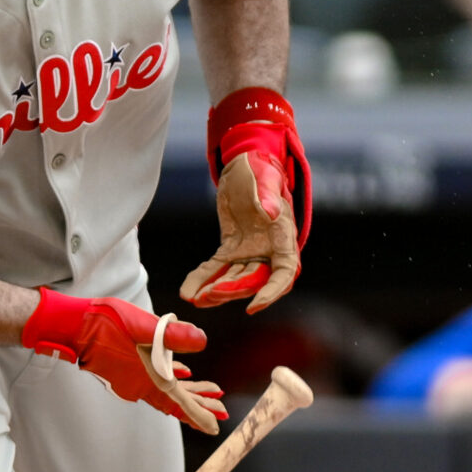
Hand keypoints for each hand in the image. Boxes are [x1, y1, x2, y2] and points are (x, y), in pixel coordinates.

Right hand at [22, 288, 228, 433]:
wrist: (73, 326)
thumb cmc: (105, 323)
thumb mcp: (143, 325)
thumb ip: (174, 334)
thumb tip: (202, 341)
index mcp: (148, 377)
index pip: (179, 402)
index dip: (199, 414)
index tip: (215, 426)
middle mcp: (140, 385)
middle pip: (176, 400)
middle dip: (200, 404)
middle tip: (221, 409)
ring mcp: (131, 381)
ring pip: (167, 391)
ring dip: (189, 393)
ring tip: (210, 393)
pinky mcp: (125, 372)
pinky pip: (155, 381)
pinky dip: (172, 379)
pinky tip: (182, 372)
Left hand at [186, 153, 302, 312]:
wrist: (244, 164)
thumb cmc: (260, 169)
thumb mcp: (264, 178)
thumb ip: (267, 196)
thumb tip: (271, 214)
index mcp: (282, 237)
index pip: (283, 273)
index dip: (271, 292)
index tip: (253, 306)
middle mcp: (268, 250)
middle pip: (254, 280)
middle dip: (233, 290)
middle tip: (210, 294)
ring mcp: (250, 252)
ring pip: (234, 279)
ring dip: (215, 290)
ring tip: (195, 298)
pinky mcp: (231, 248)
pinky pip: (217, 268)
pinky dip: (202, 279)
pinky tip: (187, 290)